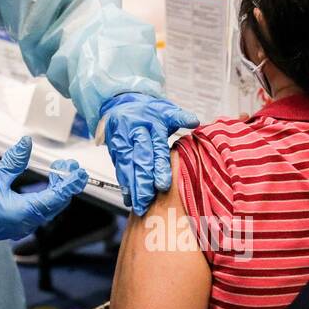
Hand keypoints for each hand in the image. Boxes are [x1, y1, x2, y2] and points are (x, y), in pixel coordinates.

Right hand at [0, 136, 87, 266]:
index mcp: (25, 211)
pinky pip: (39, 213)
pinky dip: (47, 199)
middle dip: (65, 185)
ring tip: (59, 173)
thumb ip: (15, 160)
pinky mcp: (17, 226)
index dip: (70, 183)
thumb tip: (27, 143)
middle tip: (69, 167)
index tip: (80, 172)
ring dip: (56, 192)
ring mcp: (23, 227)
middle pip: (56, 204)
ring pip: (49, 209)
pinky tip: (46, 187)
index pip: (57, 197)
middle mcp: (27, 222)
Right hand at [98, 93, 198, 215]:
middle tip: (146, 200)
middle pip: (138, 160)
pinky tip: (127, 197)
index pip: (156, 148)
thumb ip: (180, 117)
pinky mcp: (114, 150)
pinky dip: (123, 184)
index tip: (162, 185)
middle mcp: (134, 133)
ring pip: (126, 167)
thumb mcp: (165, 110)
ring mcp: (122, 141)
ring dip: (131, 187)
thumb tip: (194, 121)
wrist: (121, 104)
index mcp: (150, 124)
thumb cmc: (147, 111)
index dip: (158, 168)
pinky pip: (118, 168)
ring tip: (137, 204)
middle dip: (141, 182)